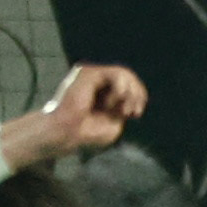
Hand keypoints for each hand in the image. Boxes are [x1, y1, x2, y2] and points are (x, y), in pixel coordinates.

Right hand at [0, 62, 147, 173]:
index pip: (129, 84)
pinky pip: (115, 73)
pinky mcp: (88, 73)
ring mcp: (92, 75)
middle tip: (130, 113)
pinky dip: (121, 89)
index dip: (139, 96)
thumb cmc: (86, 132)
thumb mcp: (115, 121)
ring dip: (129, 93)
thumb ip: (125, 106)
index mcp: (102, 91)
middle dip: (136, 95)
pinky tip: (112, 102)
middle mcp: (96, 80)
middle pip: (129, 77)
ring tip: (121, 110)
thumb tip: (135, 94)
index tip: (135, 115)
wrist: (66, 134)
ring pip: (124, 73)